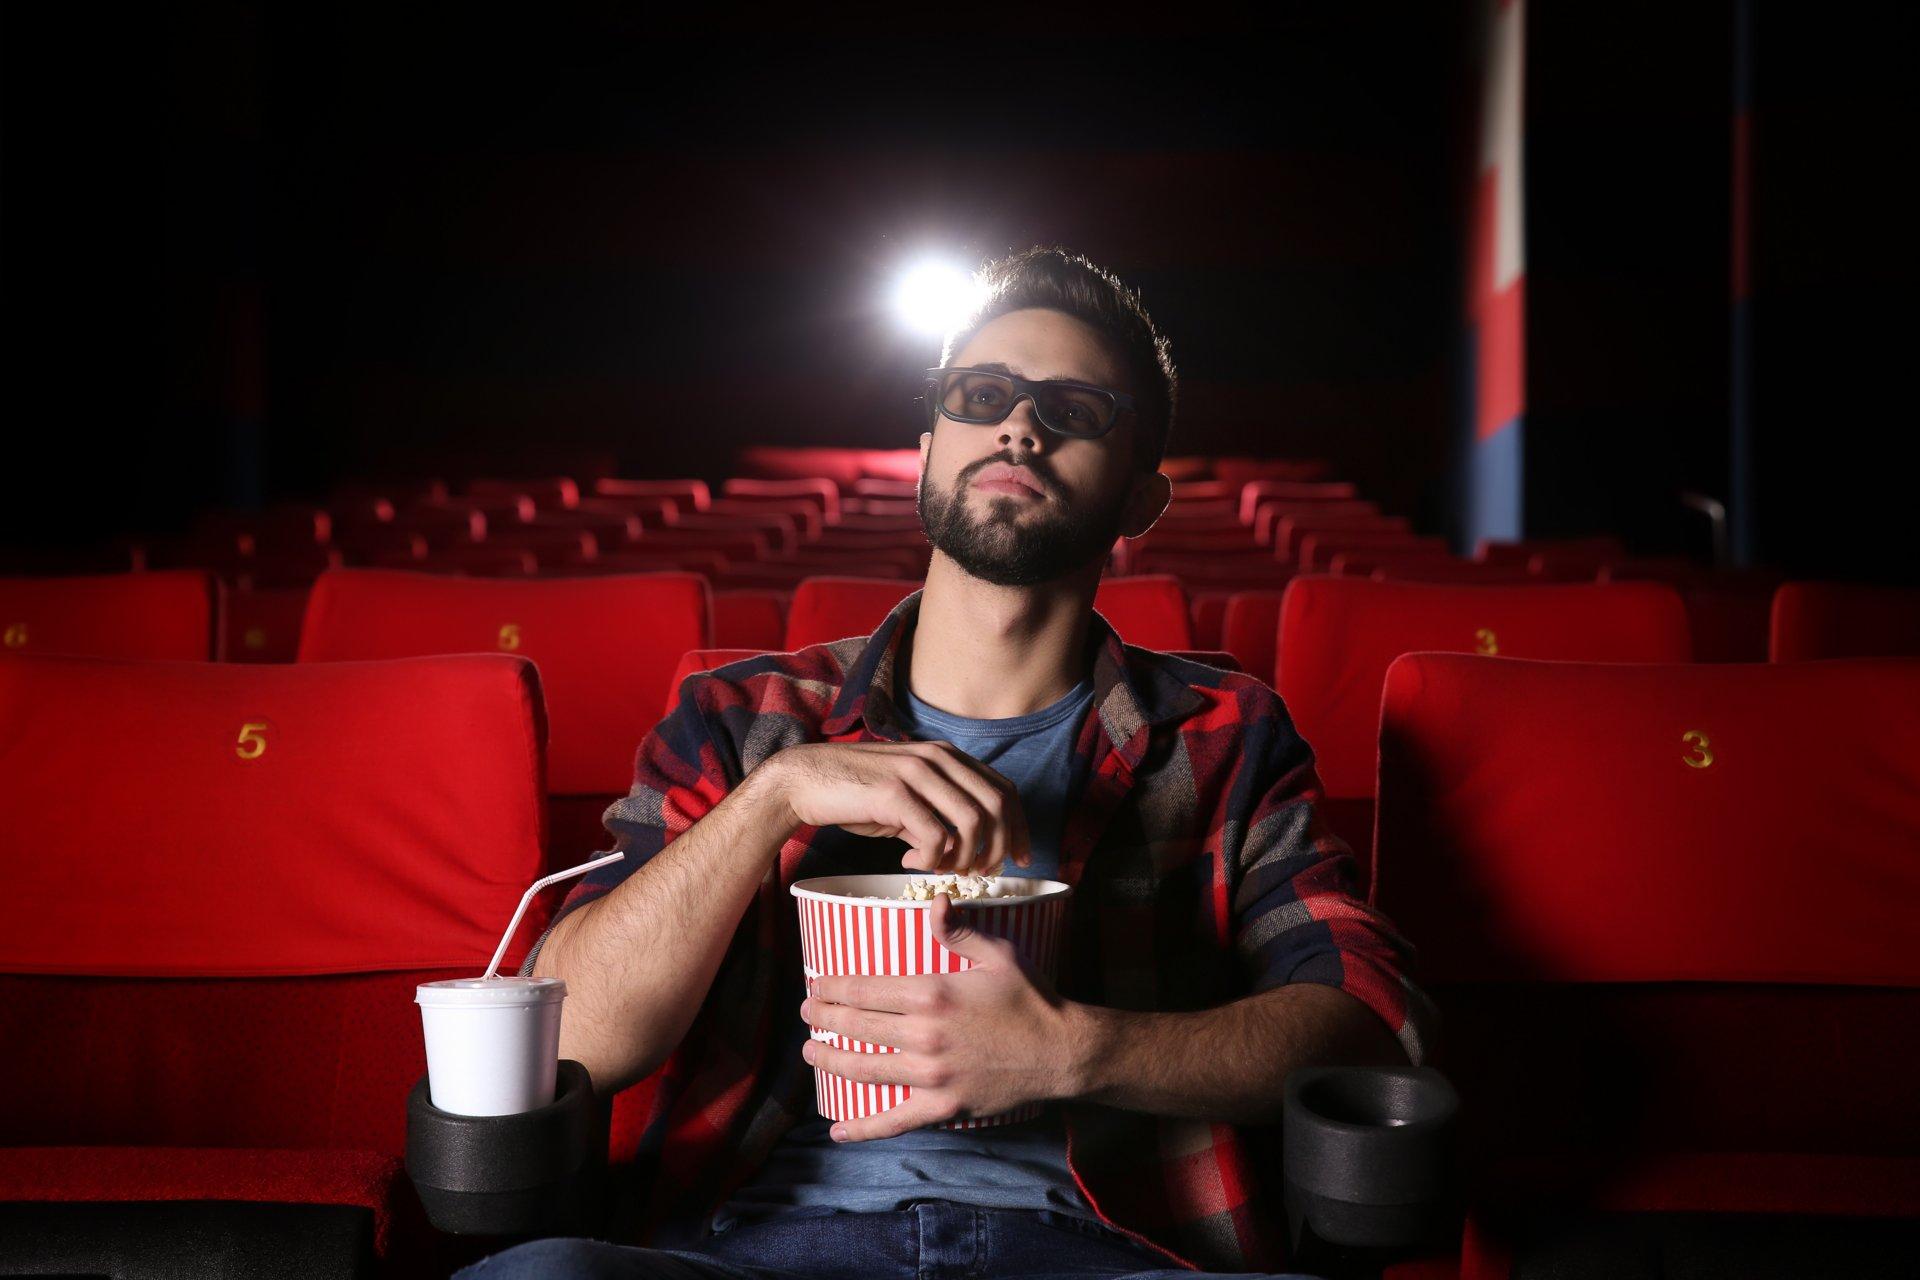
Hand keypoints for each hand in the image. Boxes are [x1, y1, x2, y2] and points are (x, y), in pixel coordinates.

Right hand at [768, 741, 1030, 873]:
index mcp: (946, 756)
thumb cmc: (856, 793)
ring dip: (965, 857)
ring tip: (943, 870)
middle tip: (980, 873)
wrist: (805, 781)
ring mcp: (917, 772)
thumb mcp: (907, 797)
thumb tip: (960, 851)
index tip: (1022, 858)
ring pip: (971, 822)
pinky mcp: (894, 793)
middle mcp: (938, 758)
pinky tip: (908, 863)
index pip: (1003, 790)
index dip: (1020, 827)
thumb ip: (937, 814)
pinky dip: (931, 859)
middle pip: (996, 806)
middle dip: (998, 848)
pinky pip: (935, 836)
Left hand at [799, 893, 1081, 1139]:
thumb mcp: (998, 953)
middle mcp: (924, 1034)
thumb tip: (932, 900)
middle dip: (822, 1018)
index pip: (863, 988)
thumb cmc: (1031, 998)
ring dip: (829, 1060)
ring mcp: (930, 1075)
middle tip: (806, 1013)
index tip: (815, 984)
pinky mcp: (942, 1107)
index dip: (831, 986)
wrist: (1062, 1052)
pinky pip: (893, 1121)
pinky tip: (837, 1130)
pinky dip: (863, 1128)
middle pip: (855, 1026)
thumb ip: (958, 930)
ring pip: (863, 1069)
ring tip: (810, 1052)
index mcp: (932, 992)